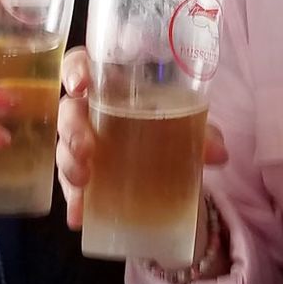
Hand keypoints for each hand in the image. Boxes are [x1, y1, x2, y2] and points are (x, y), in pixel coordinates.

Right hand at [57, 47, 227, 231]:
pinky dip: (75, 202)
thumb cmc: (171, 133)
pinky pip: (71, 188)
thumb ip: (204, 135)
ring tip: (83, 182)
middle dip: (72, 129)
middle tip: (86, 149)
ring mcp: (83, 147)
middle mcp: (92, 114)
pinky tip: (79, 217)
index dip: (75, 70)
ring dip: (68, 164)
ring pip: (64, 149)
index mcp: (113, 88)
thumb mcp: (191, 130)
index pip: (83, 66)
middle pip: (68, 111)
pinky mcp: (84, 180)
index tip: (81, 85)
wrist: (173, 176)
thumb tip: (218, 154)